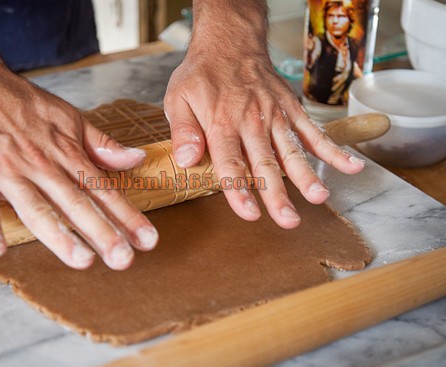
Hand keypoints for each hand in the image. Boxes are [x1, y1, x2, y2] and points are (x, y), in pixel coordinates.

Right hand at [0, 72, 157, 269]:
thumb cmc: (18, 102)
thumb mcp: (67, 116)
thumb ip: (101, 143)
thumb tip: (137, 158)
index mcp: (66, 153)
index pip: (103, 190)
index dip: (127, 216)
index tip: (148, 240)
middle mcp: (41, 164)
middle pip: (77, 203)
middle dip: (103, 232)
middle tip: (124, 260)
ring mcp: (7, 169)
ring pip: (37, 207)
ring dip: (60, 236)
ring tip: (82, 260)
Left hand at [164, 0, 364, 228]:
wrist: (230, 43)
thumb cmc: (202, 75)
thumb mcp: (177, 99)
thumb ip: (183, 132)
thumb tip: (186, 162)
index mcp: (222, 123)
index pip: (230, 163)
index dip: (240, 191)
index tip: (250, 214)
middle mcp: (252, 122)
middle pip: (265, 163)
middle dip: (277, 194)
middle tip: (288, 220)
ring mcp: (275, 116)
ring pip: (292, 151)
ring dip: (306, 175)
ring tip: (318, 197)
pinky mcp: (291, 110)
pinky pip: (314, 132)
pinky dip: (333, 150)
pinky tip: (351, 167)